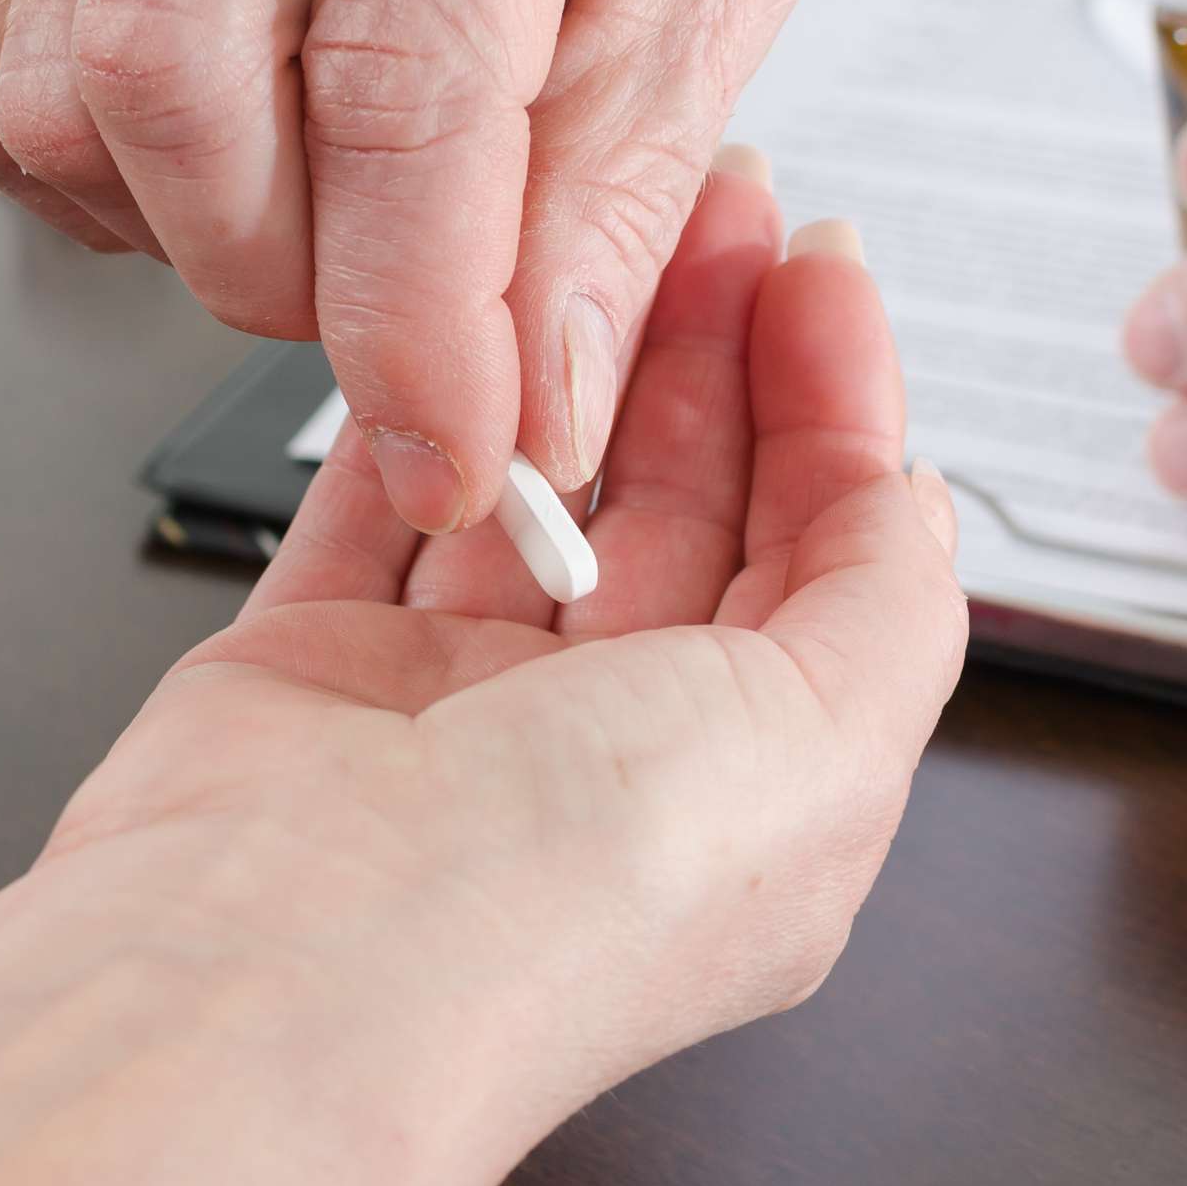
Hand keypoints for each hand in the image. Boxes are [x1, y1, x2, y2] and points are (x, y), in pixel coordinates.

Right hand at [0, 0, 808, 537]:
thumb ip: (616, 195)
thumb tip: (529, 408)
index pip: (399, 82)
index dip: (417, 319)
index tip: (459, 448)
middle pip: (172, 93)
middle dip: (285, 280)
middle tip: (400, 306)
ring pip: (54, 103)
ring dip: (186, 231)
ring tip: (324, 192)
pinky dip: (85, 177)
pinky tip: (215, 138)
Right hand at [36, 153, 967, 1097]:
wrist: (276, 981)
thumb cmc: (547, 909)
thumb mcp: (822, 744)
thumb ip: (889, 606)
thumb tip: (910, 496)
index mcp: (758, 803)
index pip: (825, 563)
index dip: (835, 407)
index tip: (822, 270)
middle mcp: (612, 762)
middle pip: (690, 508)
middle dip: (714, 347)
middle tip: (714, 204)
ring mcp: (455, 718)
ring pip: (540, 490)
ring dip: (573, 357)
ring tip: (587, 223)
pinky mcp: (312, 676)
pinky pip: (376, 505)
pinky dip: (418, 412)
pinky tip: (457, 319)